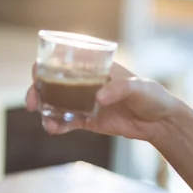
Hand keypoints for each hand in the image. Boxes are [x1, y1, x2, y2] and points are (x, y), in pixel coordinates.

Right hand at [25, 63, 185, 142]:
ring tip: (47, 124)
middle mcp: (86, 83)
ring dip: (46, 113)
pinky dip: (57, 126)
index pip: (65, 62)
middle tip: (32, 104)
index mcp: (94, 68)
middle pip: (53, 84)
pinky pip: (67, 122)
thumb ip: (119, 89)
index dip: (45, 67)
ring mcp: (85, 102)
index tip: (36, 76)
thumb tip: (97, 97)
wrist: (160, 122)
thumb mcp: (139, 87)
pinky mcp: (88, 120)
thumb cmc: (152, 96)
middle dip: (37, 92)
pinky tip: (53, 130)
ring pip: (56, 105)